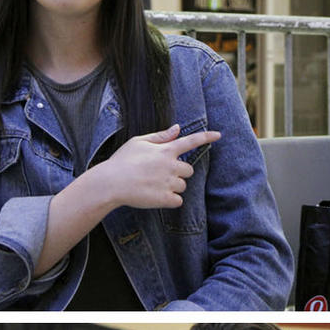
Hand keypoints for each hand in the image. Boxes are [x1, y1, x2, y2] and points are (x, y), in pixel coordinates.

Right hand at [104, 123, 220, 209]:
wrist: (110, 183)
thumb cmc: (122, 161)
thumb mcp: (138, 142)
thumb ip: (160, 136)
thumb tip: (177, 128)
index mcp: (166, 150)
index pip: (191, 141)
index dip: (206, 137)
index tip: (218, 135)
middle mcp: (171, 165)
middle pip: (189, 170)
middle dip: (179, 172)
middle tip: (160, 174)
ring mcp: (169, 182)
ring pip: (183, 186)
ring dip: (173, 187)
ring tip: (153, 185)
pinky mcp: (165, 199)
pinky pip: (178, 201)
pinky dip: (170, 200)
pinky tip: (155, 196)